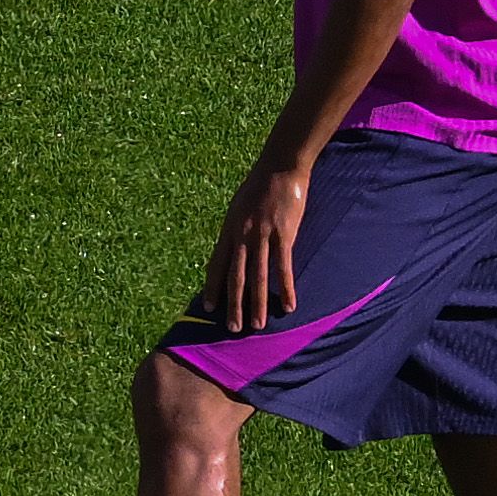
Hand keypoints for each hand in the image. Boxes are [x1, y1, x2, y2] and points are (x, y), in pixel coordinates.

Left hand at [204, 156, 313, 326]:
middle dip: (232, 305)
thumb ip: (236, 229)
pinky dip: (285, 288)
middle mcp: (241, 235)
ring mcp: (262, 236)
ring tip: (256, 325)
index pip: (217, 265)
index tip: (208, 308)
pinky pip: (283, 267)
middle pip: (235, 277)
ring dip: (256, 304)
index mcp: (229, 230)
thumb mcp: (238, 207)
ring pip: (257, 277)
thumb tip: (233, 247)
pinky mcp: (283, 234)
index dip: (212, 287)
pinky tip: (288, 305)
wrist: (279, 167)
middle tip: (232, 329)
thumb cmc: (260, 186)